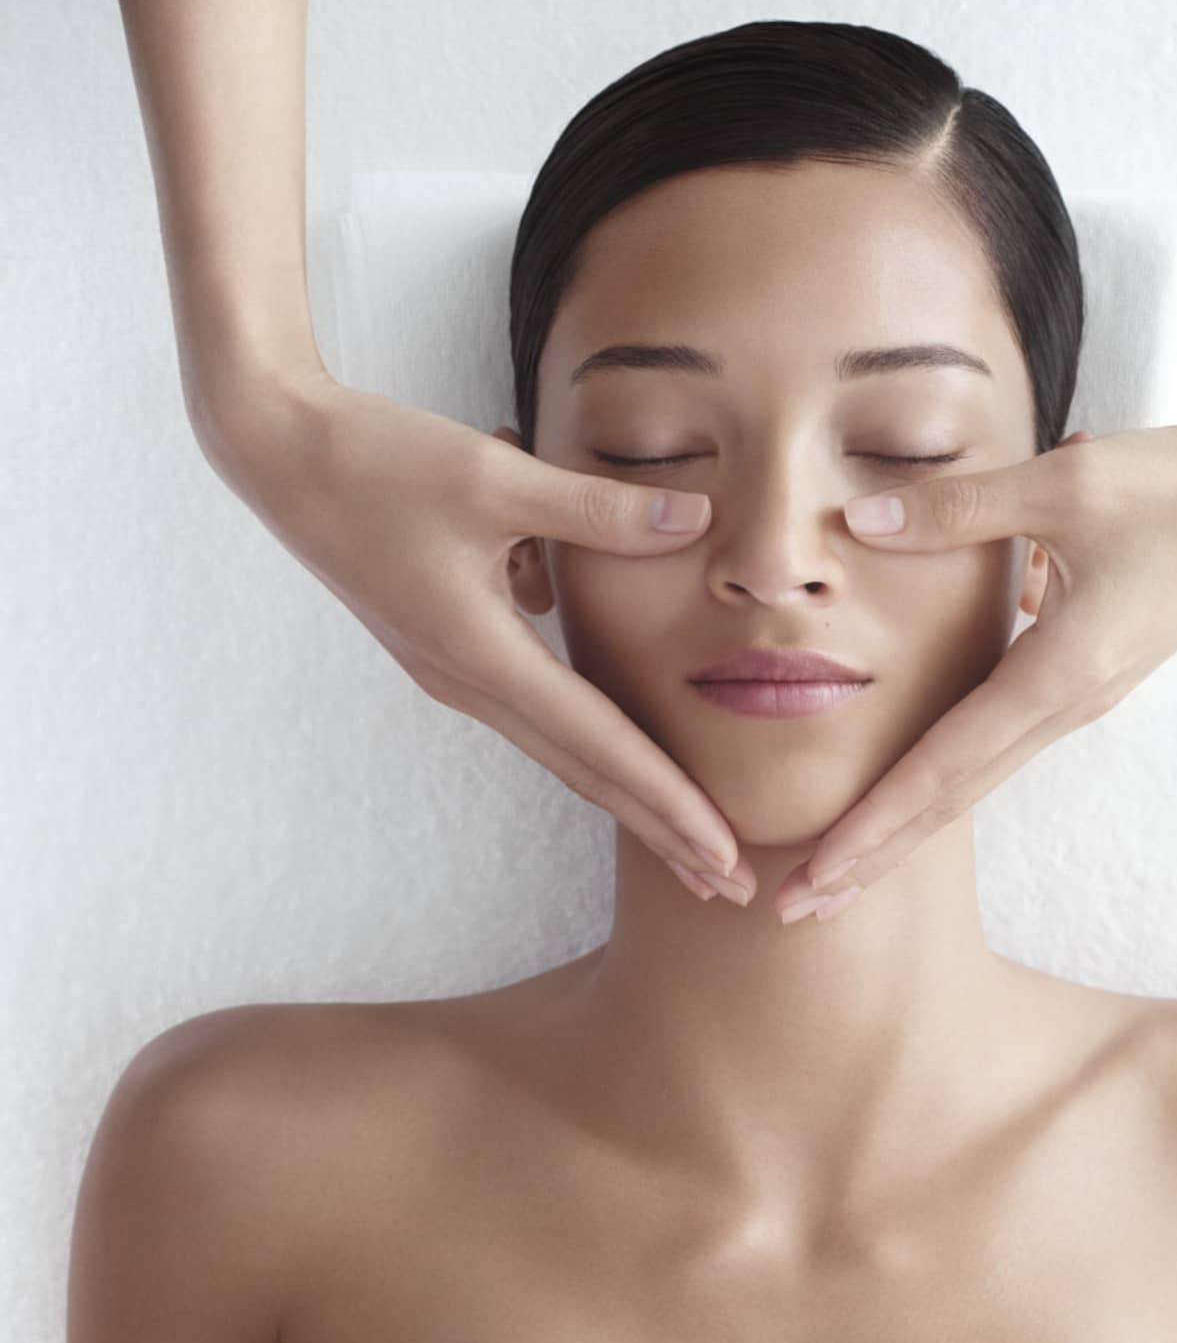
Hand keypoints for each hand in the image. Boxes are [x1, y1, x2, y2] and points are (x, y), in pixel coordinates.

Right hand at [189, 360, 755, 901]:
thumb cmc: (379, 459)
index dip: (670, 805)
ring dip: (630, 789)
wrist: (278, 452)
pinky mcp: (447, 648)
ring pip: (562, 746)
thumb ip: (600, 510)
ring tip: (691, 834)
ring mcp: (452, 672)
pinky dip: (589, 726)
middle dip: (662, 831)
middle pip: (586, 773)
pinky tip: (623, 717)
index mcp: (482, 656)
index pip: (600, 747)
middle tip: (731, 890)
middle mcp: (467, 683)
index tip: (724, 856)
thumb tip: (697, 521)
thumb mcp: (498, 478)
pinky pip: (536, 700)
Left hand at [773, 405, 1176, 920]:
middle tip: (797, 908)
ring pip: (973, 774)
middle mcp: (1068, 704)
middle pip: (951, 798)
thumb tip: (855, 521)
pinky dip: (942, 771)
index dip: (871, 825)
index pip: (942, 768)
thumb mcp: (1065, 486)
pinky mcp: (1088, 672)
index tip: (812, 875)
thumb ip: (955, 508)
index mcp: (1060, 677)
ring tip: (837, 861)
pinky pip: (998, 738)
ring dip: (903, 821)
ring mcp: (1081, 696)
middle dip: (873, 855)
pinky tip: (905, 783)